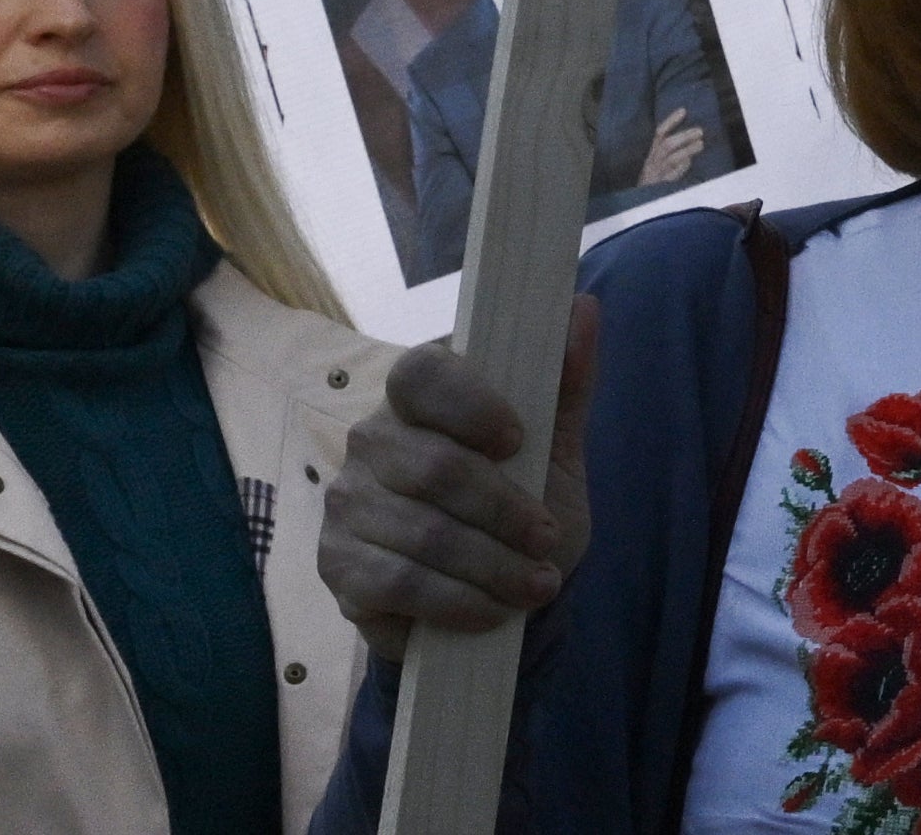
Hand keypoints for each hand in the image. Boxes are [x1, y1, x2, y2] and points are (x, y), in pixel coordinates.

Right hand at [322, 299, 596, 659]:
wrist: (492, 595)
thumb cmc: (521, 504)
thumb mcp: (554, 448)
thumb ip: (565, 384)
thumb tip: (583, 307)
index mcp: (418, 394)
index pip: (422, 373)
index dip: (470, 404)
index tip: (518, 440)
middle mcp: (370, 438)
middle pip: (433, 467)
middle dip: (504, 512)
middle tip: (548, 540)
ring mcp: (347, 502)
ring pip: (423, 534)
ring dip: (492, 567)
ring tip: (535, 585)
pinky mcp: (338, 565)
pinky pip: (399, 584)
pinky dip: (458, 603)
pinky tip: (492, 612)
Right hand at [637, 106, 712, 187]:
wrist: (637, 208)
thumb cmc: (653, 185)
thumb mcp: (657, 167)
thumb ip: (669, 155)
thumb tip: (692, 141)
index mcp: (652, 155)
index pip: (659, 133)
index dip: (671, 121)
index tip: (684, 110)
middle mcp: (652, 162)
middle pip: (667, 144)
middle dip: (684, 136)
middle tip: (700, 131)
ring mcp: (656, 174)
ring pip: (670, 158)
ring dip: (686, 149)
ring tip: (701, 144)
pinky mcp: (659, 187)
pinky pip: (669, 175)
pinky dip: (679, 168)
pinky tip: (689, 162)